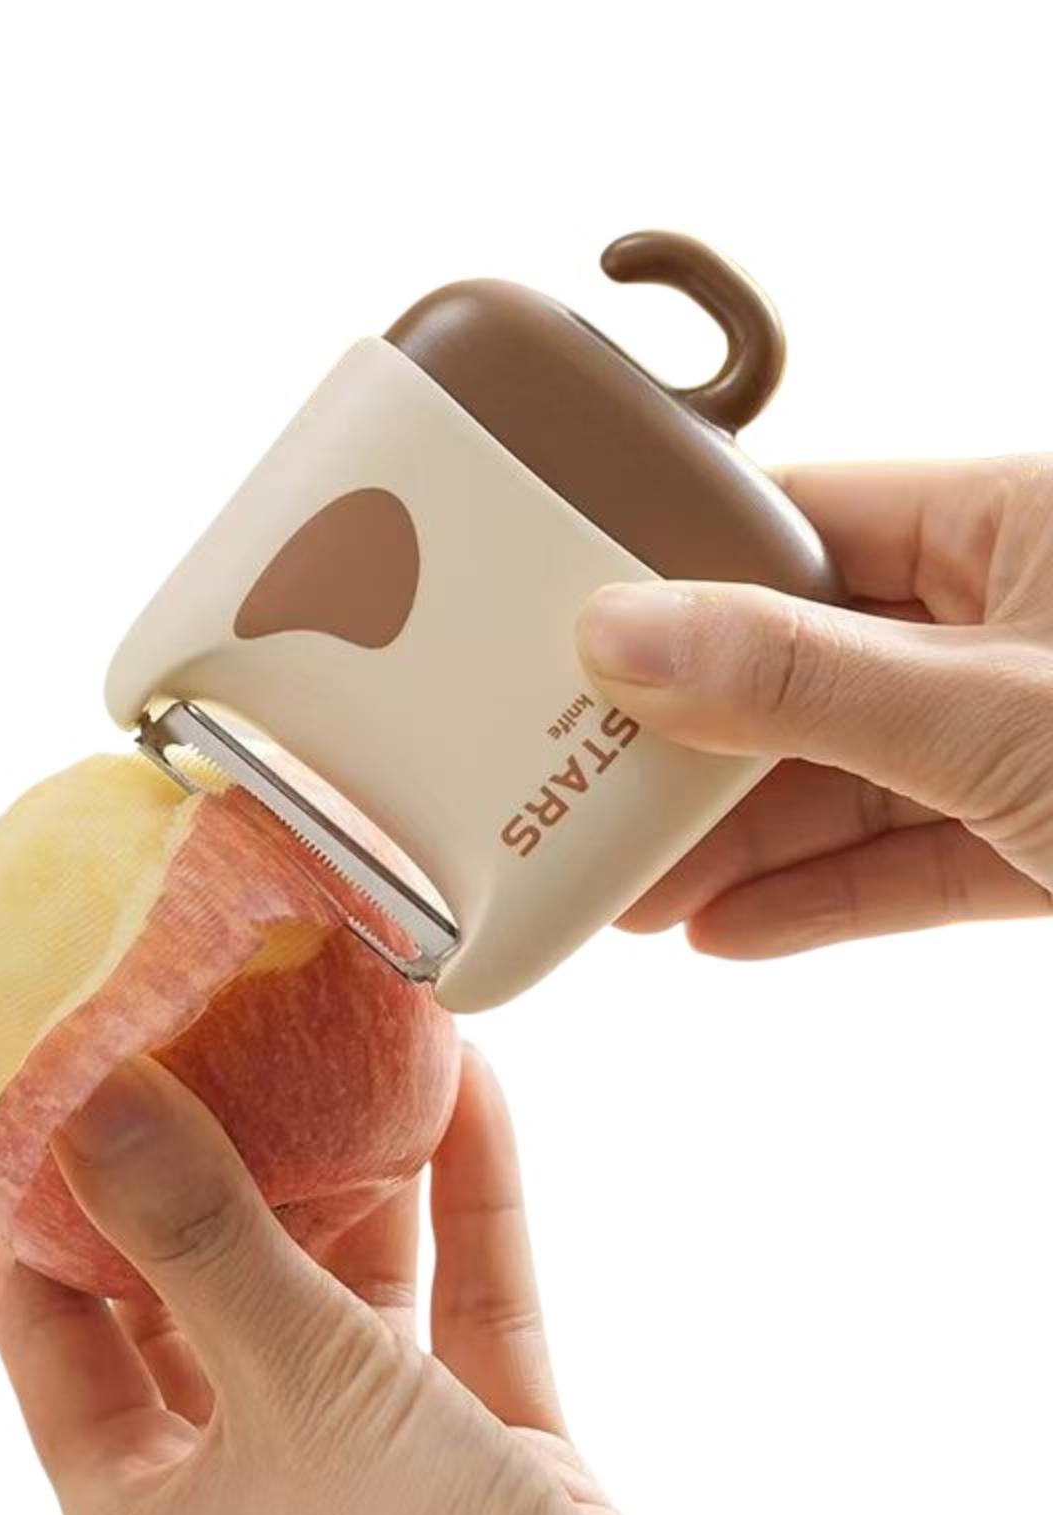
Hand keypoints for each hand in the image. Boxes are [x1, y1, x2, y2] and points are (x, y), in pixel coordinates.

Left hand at [0, 1048, 706, 1514]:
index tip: (62, 1080)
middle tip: (216, 1031)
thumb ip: (201, 1239)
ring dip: (357, 1172)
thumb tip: (91, 1094)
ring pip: (344, 1292)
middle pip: (203, 1293)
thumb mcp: (299, 1397)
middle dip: (218, 1163)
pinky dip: (468, 1207)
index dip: (47, 1208)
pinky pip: (466, 1308)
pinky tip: (470, 1093)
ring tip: (347, 1041)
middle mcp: (248, 1493)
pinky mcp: (489, 1460)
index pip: (54, 1333)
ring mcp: (374, 1474)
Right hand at [576, 455, 1052, 954]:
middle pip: (805, 671)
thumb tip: (619, 634)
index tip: (571, 636)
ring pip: (850, 779)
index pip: (803, 527)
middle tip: (584, 786)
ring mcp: (1024, 738)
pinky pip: (907, 862)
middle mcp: (1012, 621)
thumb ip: (801, 678)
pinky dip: (820, 896)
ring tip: (633, 888)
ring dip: (740, 842)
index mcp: (1011, 525)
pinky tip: (725, 926)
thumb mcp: (986, 706)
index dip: (681, 576)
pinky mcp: (1042, 845)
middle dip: (694, 746)